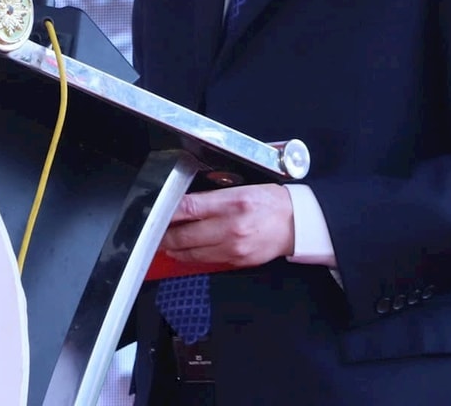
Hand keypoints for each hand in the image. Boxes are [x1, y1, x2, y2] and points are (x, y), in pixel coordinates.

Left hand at [158, 184, 294, 269]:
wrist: (296, 223)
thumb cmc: (269, 201)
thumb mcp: (241, 189)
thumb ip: (212, 198)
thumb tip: (185, 204)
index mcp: (231, 203)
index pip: (189, 207)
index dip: (168, 212)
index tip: (155, 212)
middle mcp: (230, 227)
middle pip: (185, 235)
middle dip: (164, 235)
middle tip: (153, 232)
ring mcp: (233, 248)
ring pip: (192, 253)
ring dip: (175, 249)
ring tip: (165, 244)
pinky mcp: (237, 261)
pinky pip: (207, 261)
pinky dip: (193, 257)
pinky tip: (185, 252)